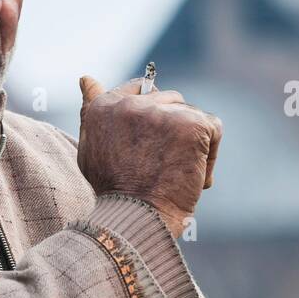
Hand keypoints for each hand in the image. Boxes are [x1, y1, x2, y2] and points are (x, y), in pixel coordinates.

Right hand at [77, 75, 222, 239]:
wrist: (135, 219)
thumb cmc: (113, 191)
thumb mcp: (91, 147)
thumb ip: (91, 110)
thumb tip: (86, 78)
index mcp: (103, 107)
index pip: (139, 88)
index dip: (152, 114)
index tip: (152, 142)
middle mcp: (130, 104)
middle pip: (170, 100)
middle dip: (173, 129)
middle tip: (162, 165)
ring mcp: (162, 113)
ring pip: (192, 115)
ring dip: (191, 143)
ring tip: (177, 174)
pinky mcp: (191, 125)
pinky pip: (212, 129)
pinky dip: (209, 155)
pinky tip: (194, 177)